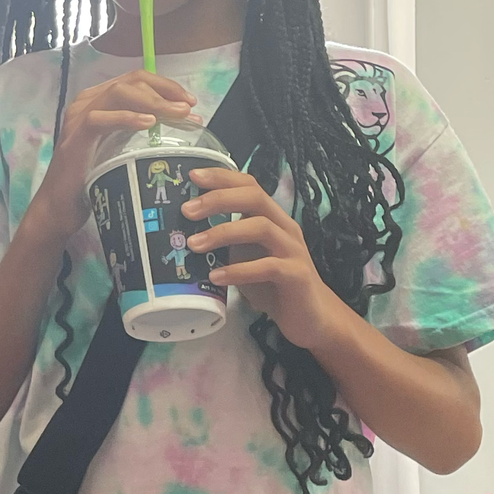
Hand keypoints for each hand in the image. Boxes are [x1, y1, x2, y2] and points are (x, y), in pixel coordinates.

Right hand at [27, 74, 197, 248]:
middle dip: (165, 91)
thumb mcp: (120, 147)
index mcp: (98, 101)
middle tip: (189, 108)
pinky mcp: (75, 138)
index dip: (166, 86)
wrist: (60, 207)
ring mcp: (78, 118)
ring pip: (119, 93)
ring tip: (177, 114)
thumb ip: (139, 130)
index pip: (136, 80)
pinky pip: (100, 119)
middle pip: (131, 81)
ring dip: (154, 102)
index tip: (190, 102)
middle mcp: (86, 102)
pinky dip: (127, 118)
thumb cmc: (93, 179)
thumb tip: (178, 120)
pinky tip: (148, 124)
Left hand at [185, 163, 338, 349]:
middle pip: (255, 198)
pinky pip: (269, 267)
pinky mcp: (297, 275)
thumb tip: (184, 233)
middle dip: (219, 199)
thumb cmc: (273, 285)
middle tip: (187, 210)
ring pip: (261, 228)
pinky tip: (217, 277)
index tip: (192, 176)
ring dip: (224, 233)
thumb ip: (226, 243)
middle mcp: (285, 228)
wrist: (310, 318)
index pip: (250, 186)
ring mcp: (293, 250)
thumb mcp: (245, 257)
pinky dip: (240, 270)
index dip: (223, 178)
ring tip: (194, 245)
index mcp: (272, 218)